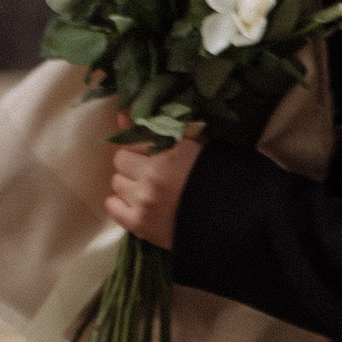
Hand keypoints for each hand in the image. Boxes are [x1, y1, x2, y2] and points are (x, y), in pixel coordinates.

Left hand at [105, 122, 204, 250]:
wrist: (229, 221)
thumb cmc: (216, 179)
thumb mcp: (197, 144)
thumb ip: (162, 129)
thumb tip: (120, 117)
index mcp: (171, 152)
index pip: (136, 140)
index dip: (145, 148)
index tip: (154, 156)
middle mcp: (153, 173)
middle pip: (121, 160)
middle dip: (134, 165)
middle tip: (150, 173)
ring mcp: (144, 200)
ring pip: (116, 182)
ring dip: (129, 185)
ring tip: (148, 191)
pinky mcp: (139, 223)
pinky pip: (112, 207)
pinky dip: (121, 204)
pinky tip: (137, 205)